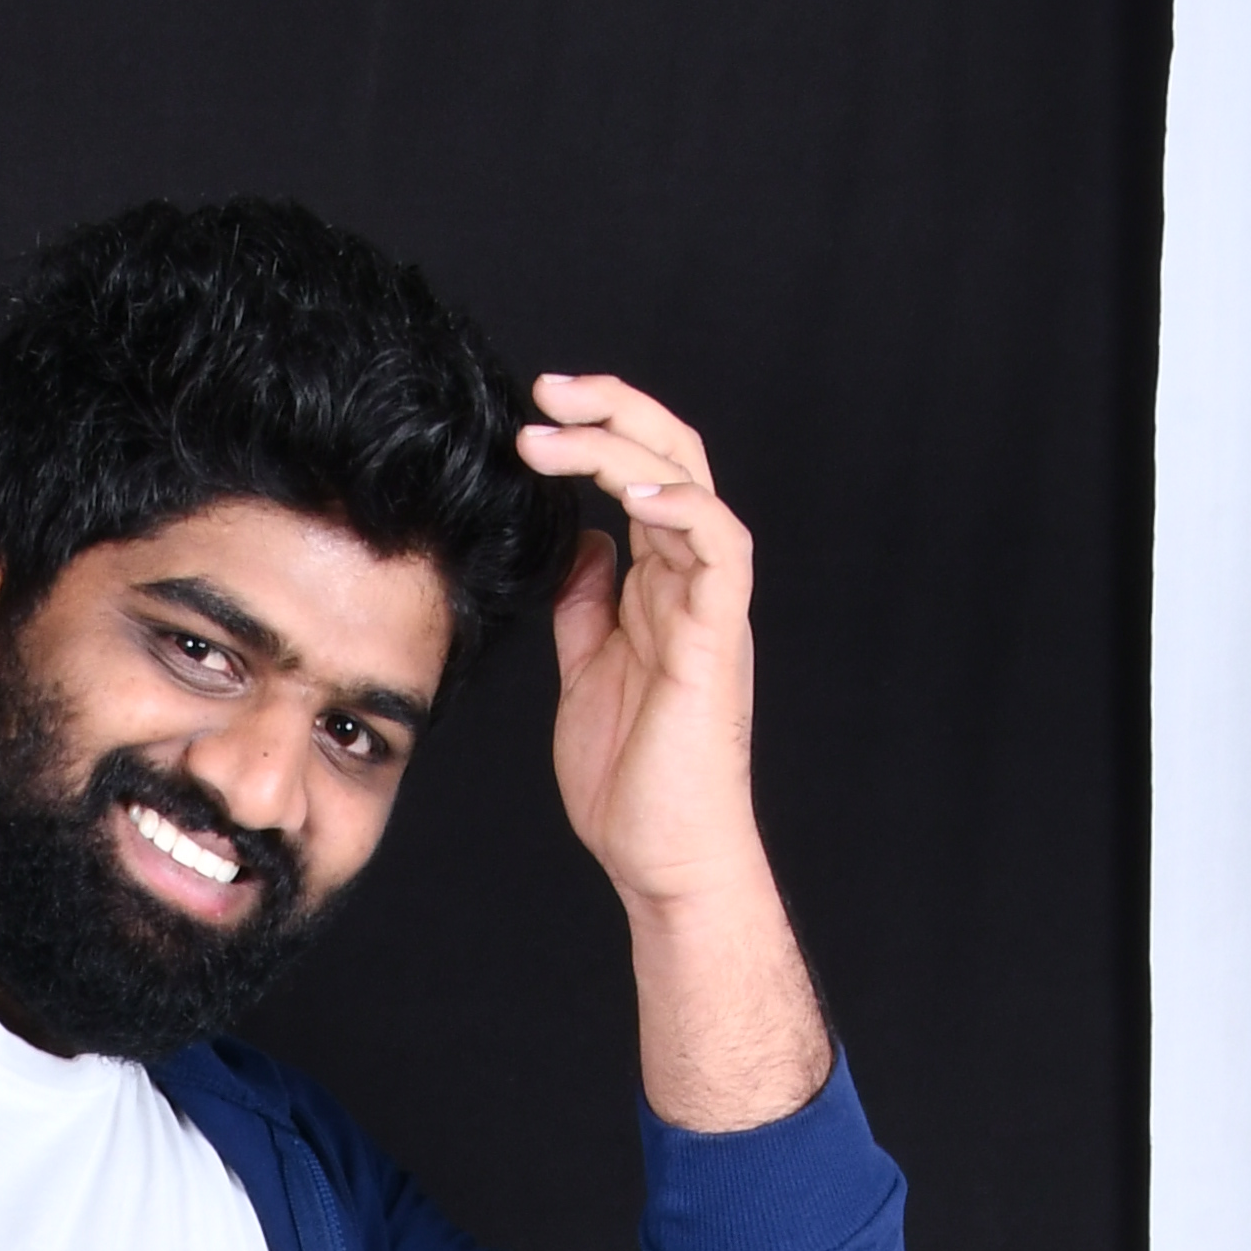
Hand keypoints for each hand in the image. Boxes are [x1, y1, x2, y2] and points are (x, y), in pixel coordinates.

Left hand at [517, 370, 828, 1126]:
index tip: (531, 417)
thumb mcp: (587, 673)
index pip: (640, 474)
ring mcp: (707, 607)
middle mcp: (690, 583)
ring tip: (554, 430)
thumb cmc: (631, 782)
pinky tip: (628, 490)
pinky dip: (680, 506)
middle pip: (670, 455)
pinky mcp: (716, 639)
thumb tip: (580, 546)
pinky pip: (718, 548)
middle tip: (542, 391)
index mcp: (661, 586)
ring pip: (690, 483)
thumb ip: (587, 607)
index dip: (595, 433)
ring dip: (624, 444)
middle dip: (609, 409)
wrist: (661, 860)